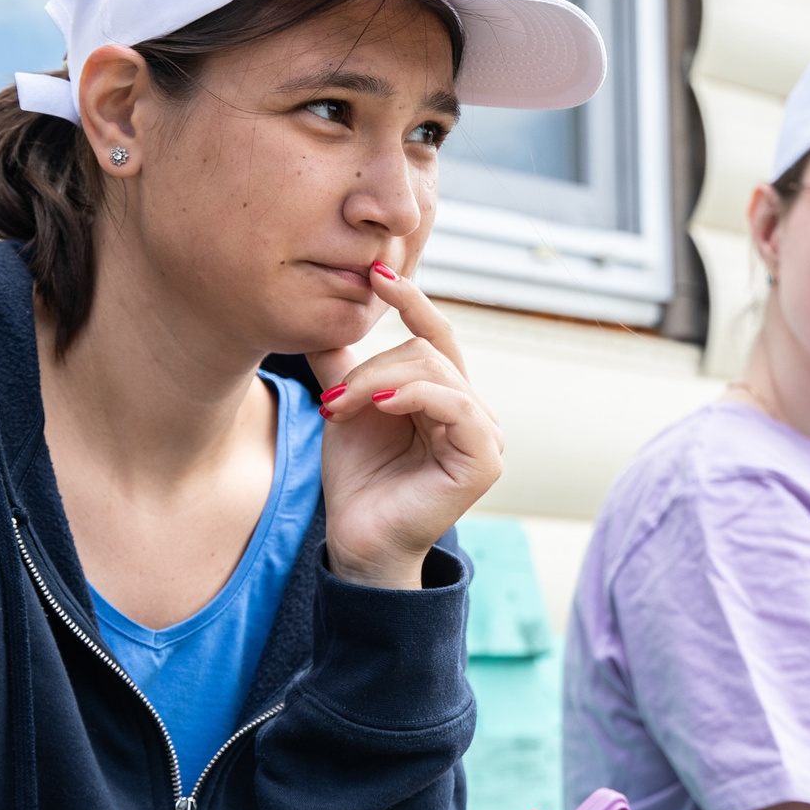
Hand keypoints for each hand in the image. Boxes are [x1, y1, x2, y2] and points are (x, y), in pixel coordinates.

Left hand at [310, 263, 503, 588]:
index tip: (377, 271)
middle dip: (371, 367)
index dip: (410, 299)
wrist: (356, 538)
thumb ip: (343, 363)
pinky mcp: (485, 459)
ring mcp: (485, 434)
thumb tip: (324, 313)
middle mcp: (473, 409)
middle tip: (330, 398)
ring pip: (435, 371)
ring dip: (378, 383)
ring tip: (340, 409)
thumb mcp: (346, 406)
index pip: (435, 333)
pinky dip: (414, 397)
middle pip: (427, 350)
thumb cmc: (357, 479)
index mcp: (447, 394)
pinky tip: (381, 407)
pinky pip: (455, 404)